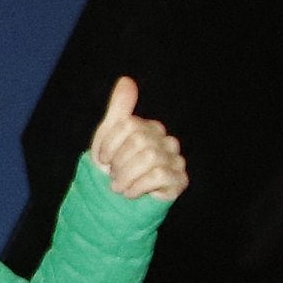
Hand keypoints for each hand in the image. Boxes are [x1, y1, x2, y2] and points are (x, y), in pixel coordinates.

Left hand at [89, 76, 187, 203]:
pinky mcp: (180, 180)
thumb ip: (119, 109)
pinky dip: (138, 186)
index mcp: (151, 128)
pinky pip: (160, 174)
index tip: (103, 160)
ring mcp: (176, 160)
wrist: (115, 202)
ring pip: (149, 158)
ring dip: (126, 176)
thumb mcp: (108, 137)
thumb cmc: (113, 169)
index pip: (128, 125)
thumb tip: (126, 80)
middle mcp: (167, 141)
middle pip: (138, 141)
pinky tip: (131, 193)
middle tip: (113, 176)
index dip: (109, 145)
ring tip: (120, 186)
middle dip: (118, 163)